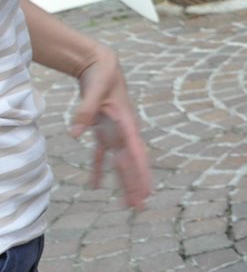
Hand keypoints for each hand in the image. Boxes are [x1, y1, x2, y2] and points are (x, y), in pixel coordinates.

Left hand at [71, 49, 151, 209]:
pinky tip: (95, 186)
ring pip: (120, 164)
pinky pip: (101, 156)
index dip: (141, 173)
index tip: (147, 190)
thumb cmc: (102, 75)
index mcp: (128, 124)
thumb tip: (75, 135)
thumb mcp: (94, 90)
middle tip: (140, 207)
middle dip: (136, 185)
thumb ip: (84, 112)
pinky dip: (98, 170)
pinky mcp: (103, 131)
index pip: (136, 153)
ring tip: (128, 204)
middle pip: (131, 164)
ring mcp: (115, 133)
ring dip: (123, 183)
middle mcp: (124, 132)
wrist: (100, 64)